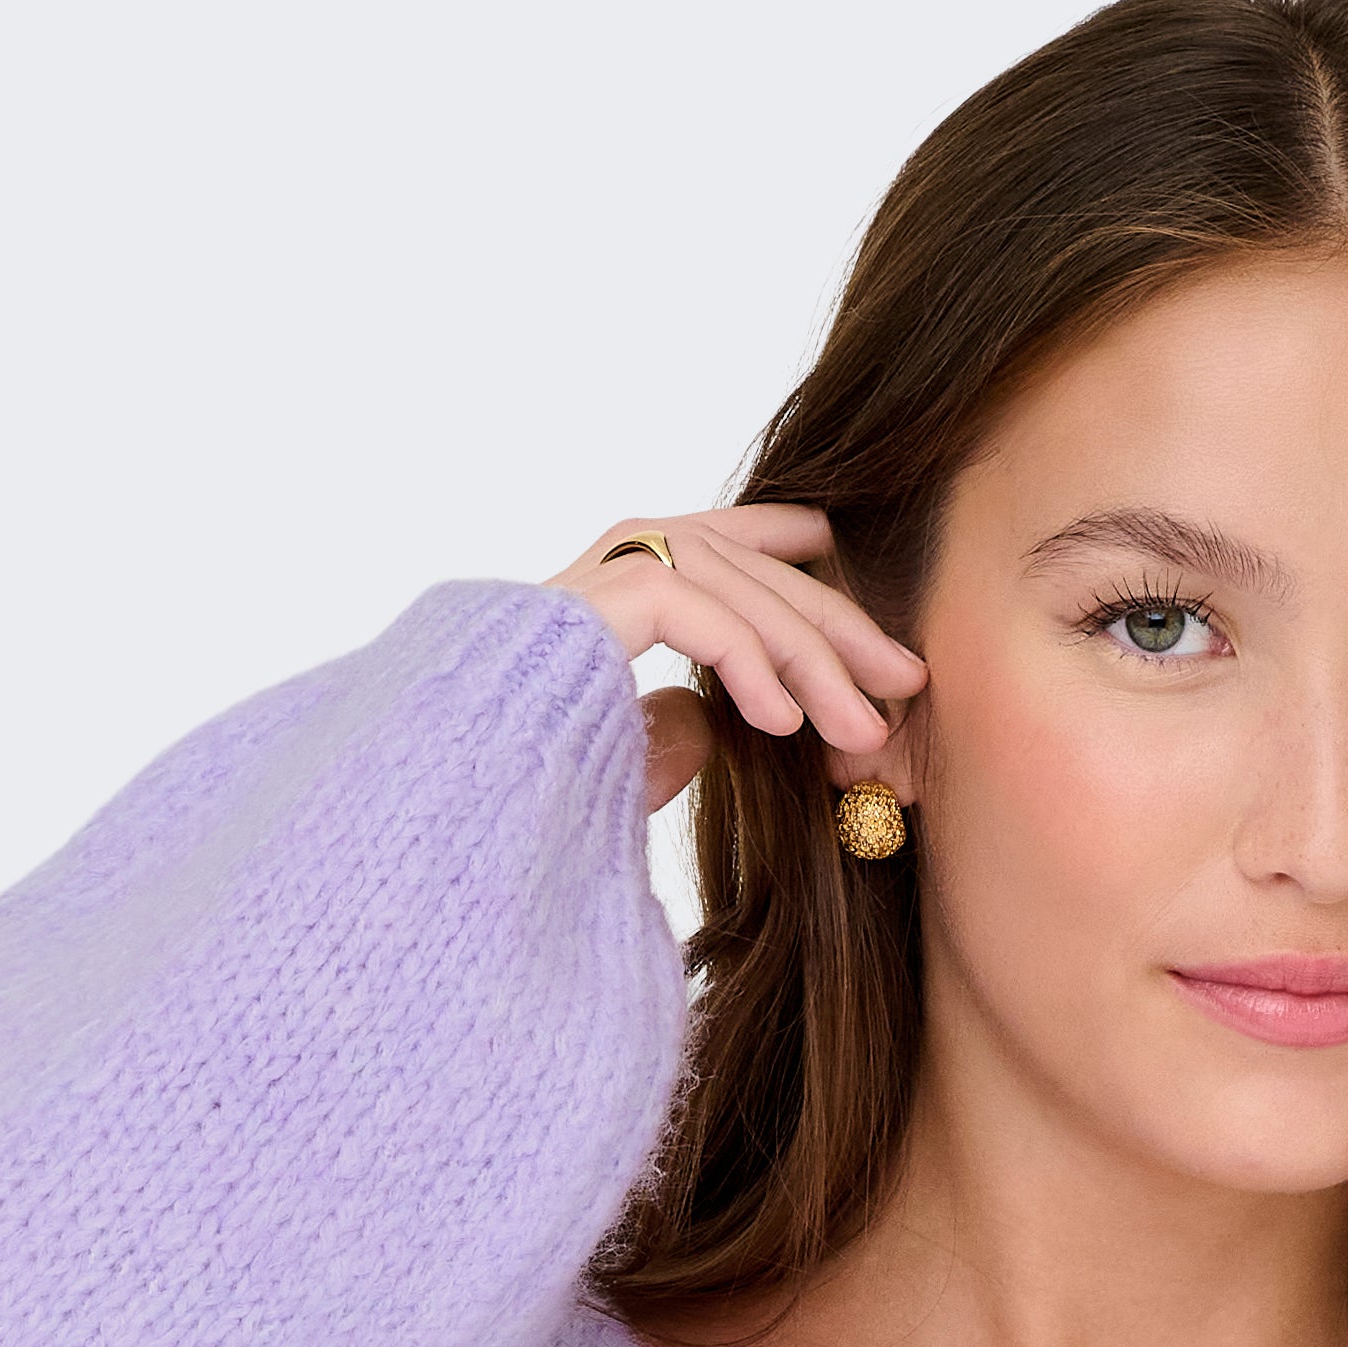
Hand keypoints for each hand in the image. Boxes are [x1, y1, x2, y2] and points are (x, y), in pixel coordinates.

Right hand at [549, 503, 921, 820]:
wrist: (439, 807)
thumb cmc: (519, 801)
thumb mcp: (618, 768)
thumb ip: (664, 736)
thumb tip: (708, 720)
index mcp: (615, 591)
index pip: (720, 540)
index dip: (793, 549)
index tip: (855, 580)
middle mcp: (604, 566)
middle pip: (747, 564)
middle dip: (836, 621)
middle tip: (908, 683)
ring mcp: (592, 579)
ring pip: (734, 586)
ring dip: (812, 661)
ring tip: (863, 734)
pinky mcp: (588, 608)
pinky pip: (693, 610)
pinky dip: (749, 662)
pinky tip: (785, 725)